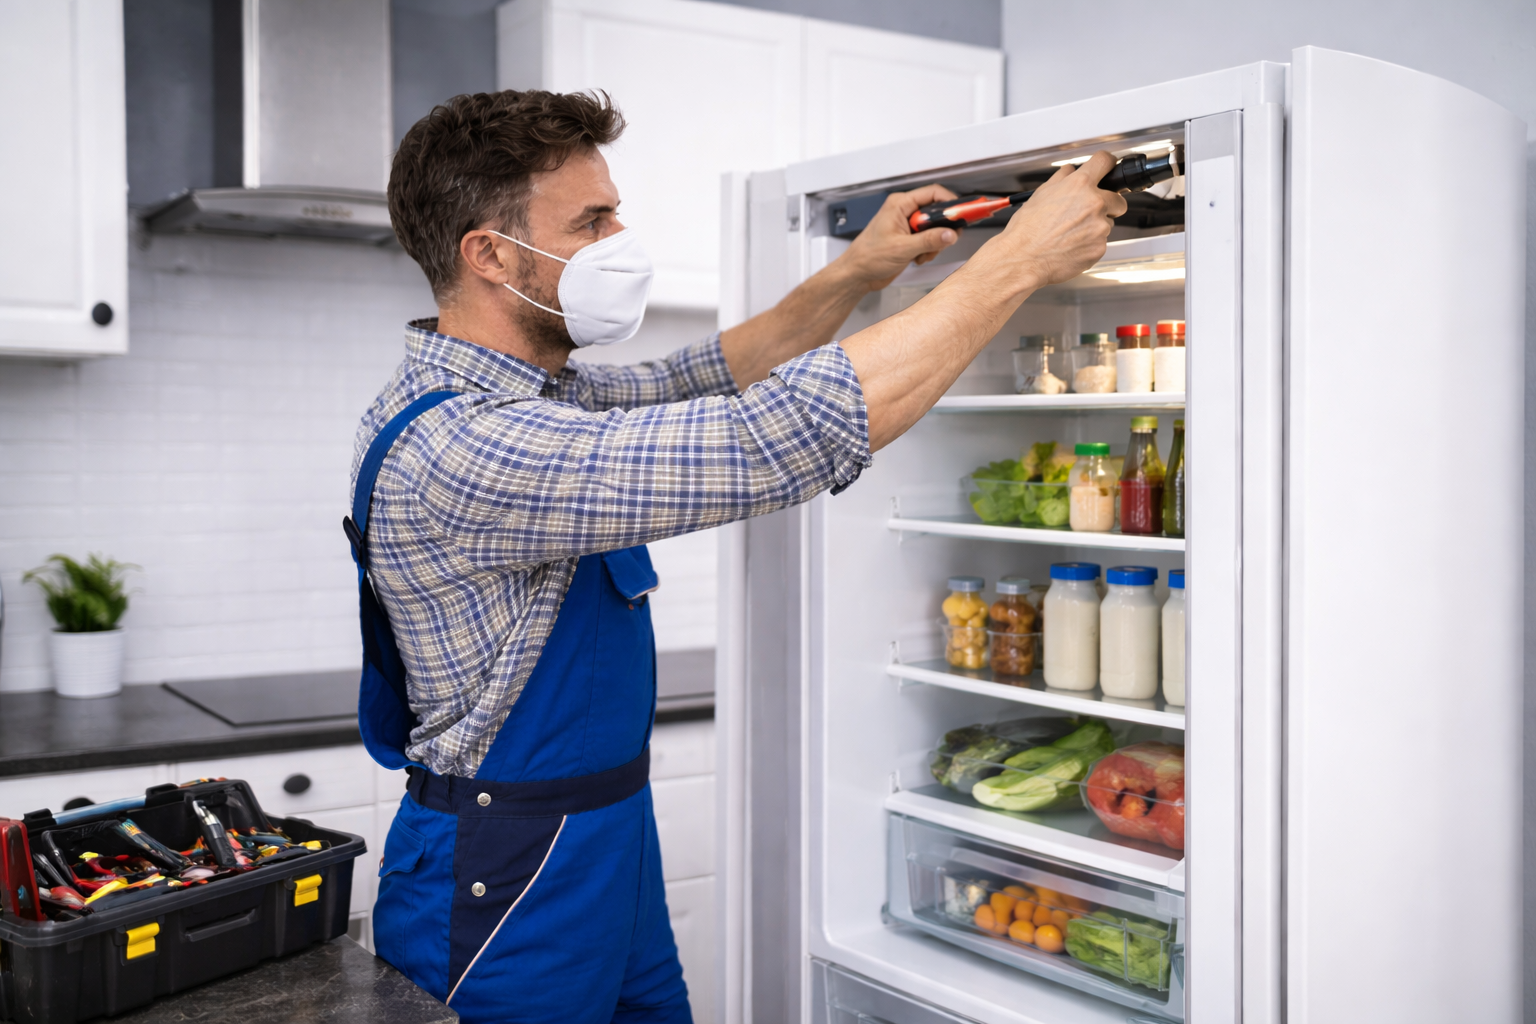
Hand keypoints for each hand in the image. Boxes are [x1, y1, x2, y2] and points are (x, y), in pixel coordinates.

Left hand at [836, 185, 962, 291]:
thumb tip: (950, 234)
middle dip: (942, 229)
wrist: (856, 275)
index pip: (933, 193)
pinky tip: (917, 259)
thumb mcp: (902, 248)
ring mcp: (907, 226)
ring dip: (934, 244)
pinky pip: (929, 241)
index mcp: (900, 204)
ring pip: (935, 229)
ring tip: (922, 254)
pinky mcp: (909, 239)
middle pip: (936, 212)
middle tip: (944, 241)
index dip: (950, 203)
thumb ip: (929, 240)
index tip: (962, 214)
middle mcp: (904, 212)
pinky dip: (928, 251)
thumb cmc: (867, 257)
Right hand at [975, 152, 1128, 291]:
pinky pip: (1101, 242)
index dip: (1107, 164)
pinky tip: (1071, 245)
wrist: (1024, 259)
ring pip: (1108, 223)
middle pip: (1118, 198)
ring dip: (1095, 226)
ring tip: (1070, 233)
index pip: (1105, 161)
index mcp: (1080, 185)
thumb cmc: (1028, 230)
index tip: (1108, 168)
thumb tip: (1069, 171)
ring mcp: (1100, 226)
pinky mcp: (1100, 247)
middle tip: (1087, 213)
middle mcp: (1094, 203)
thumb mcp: (1040, 194)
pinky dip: (1089, 243)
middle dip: (1107, 204)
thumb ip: (1061, 178)